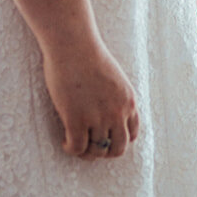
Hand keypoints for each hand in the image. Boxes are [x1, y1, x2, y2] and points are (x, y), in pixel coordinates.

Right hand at [41, 37, 138, 159]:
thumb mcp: (114, 78)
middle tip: (90, 146)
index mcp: (129, 101)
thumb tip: (105, 113)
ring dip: (86, 152)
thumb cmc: (88, 55)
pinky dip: (71, 149)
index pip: (132, 134)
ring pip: (97, 151)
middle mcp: (118, 112)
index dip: (117, 140)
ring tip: (74, 143)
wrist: (73, 44)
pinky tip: (64, 141)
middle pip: (118, 149)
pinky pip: (77, 148)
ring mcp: (98, 117)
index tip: (104, 137)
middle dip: (104, 152)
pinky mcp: (76, 119)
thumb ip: (115, 97)